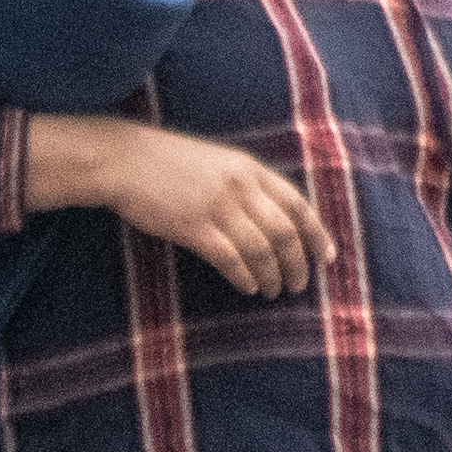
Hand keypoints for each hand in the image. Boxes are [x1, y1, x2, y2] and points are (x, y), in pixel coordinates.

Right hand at [42, 111, 326, 296]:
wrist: (124, 160)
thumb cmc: (167, 163)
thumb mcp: (216, 163)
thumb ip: (245, 184)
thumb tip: (272, 218)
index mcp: (250, 168)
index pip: (298, 205)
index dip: (318, 235)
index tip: (326, 258)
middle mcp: (240, 187)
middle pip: (286, 232)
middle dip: (298, 264)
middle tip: (299, 285)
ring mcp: (217, 207)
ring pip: (262, 250)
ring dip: (273, 276)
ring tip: (273, 291)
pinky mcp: (194, 227)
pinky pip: (231, 260)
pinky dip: (245, 277)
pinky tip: (248, 287)